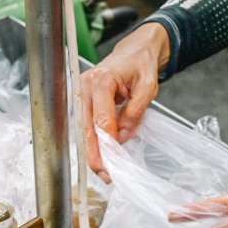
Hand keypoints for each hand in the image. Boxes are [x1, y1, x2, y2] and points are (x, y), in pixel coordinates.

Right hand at [80, 23, 168, 182]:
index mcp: (101, 80)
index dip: (107, 143)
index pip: (101, 119)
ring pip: (83, 130)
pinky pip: (86, 126)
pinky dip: (93, 143)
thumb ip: (135, 111)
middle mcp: (84, 87)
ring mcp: (80, 94)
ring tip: (105, 171)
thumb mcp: (148, 86)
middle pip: (86, 128)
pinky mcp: (81, 102)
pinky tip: (101, 157)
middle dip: (95, 154)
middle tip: (105, 175)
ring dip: (93, 152)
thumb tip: (122, 137)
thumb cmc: (140, 65)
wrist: (134, 51)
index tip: (114, 161)